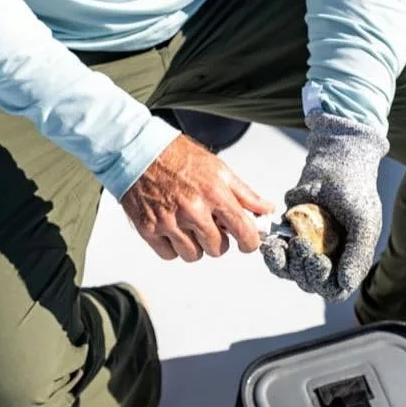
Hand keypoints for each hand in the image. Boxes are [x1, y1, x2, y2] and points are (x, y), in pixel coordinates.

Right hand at [121, 136, 273, 261]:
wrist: (139, 150)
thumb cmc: (178, 157)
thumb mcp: (218, 169)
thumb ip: (245, 194)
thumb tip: (266, 210)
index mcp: (214, 193)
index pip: (244, 233)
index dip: (250, 242)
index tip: (246, 241)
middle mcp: (192, 209)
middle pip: (218, 249)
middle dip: (217, 240)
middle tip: (209, 224)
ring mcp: (169, 221)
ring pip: (193, 255)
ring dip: (194, 245)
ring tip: (188, 225)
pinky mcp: (148, 229)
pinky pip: (169, 255)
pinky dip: (172, 246)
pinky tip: (172, 227)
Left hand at [261, 111, 387, 299]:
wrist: (334, 161)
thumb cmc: (354, 189)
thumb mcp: (363, 221)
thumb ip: (357, 254)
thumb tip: (346, 283)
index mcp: (350, 259)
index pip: (336, 288)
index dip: (324, 281)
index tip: (318, 259)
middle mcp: (330, 257)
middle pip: (312, 282)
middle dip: (303, 269)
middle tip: (300, 244)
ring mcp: (309, 247)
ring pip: (292, 272)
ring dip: (284, 264)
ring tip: (280, 246)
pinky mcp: (290, 235)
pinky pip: (278, 256)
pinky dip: (273, 253)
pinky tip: (270, 244)